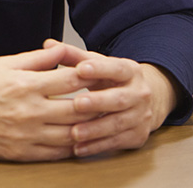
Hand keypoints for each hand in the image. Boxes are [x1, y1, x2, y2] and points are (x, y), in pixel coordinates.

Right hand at [0, 44, 102, 160]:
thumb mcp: (4, 63)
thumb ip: (36, 59)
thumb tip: (61, 51)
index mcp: (26, 85)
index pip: (70, 79)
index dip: (91, 74)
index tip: (104, 71)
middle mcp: (30, 111)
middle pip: (77, 109)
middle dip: (99, 104)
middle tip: (114, 98)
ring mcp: (27, 135)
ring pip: (71, 134)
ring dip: (90, 128)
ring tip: (104, 121)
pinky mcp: (22, 153)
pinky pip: (56, 154)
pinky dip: (72, 147)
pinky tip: (81, 140)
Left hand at [42, 40, 178, 157]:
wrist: (143, 100)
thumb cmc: (112, 79)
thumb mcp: (97, 64)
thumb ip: (73, 55)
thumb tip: (49, 44)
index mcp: (130, 71)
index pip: (115, 68)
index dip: (99, 68)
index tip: (81, 69)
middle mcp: (139, 93)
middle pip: (119, 99)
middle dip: (98, 102)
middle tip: (77, 104)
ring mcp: (140, 116)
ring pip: (118, 123)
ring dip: (95, 129)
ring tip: (74, 132)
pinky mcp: (137, 136)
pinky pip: (116, 142)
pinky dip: (97, 146)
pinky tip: (79, 148)